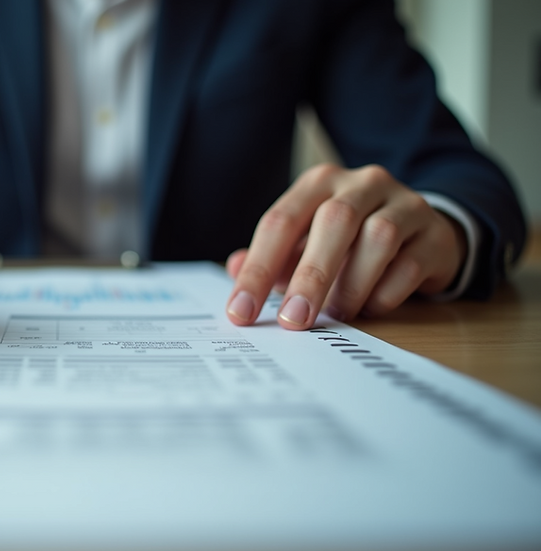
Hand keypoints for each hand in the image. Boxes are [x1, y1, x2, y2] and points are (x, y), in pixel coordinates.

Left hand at [225, 163, 466, 328]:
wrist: (420, 230)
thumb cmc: (349, 241)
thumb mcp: (305, 243)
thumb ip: (272, 258)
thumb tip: (234, 269)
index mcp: (319, 184)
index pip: (280, 221)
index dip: (258, 268)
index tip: (241, 311)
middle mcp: (362, 184)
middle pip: (333, 221)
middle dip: (310, 276)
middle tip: (293, 320)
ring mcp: (404, 204)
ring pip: (379, 237)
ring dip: (352, 284)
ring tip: (338, 314)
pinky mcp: (435, 232)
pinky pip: (411, 262)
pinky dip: (386, 292)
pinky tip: (371, 307)